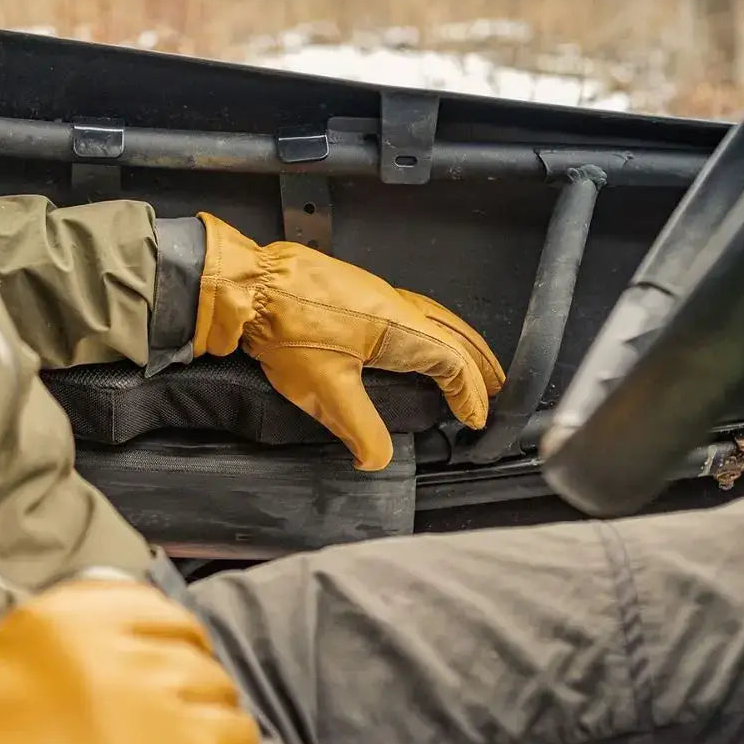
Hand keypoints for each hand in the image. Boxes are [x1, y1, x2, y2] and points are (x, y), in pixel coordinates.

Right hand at [0, 580, 259, 743]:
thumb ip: (64, 628)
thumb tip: (107, 628)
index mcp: (91, 622)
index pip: (173, 618)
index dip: (180, 645)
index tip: (179, 665)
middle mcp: (137, 665)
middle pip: (206, 670)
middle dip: (197, 695)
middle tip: (178, 723)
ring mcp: (166, 732)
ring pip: (230, 724)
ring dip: (213, 741)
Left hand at [194, 213, 504, 471]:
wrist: (247, 284)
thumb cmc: (283, 325)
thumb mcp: (324, 390)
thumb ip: (360, 429)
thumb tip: (377, 458)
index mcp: (398, 326)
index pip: (452, 363)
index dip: (470, 393)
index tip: (475, 417)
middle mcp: (394, 303)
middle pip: (452, 333)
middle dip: (478, 362)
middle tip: (496, 386)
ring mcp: (375, 291)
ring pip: (432, 317)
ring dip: (455, 341)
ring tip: (466, 363)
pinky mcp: (355, 289)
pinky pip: (409, 308)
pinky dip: (428, 328)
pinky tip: (414, 340)